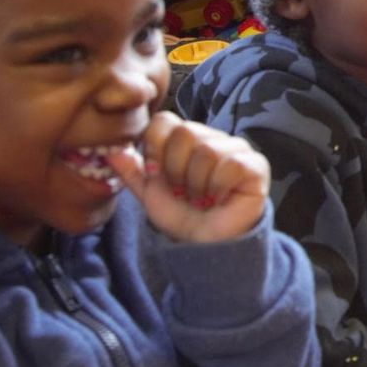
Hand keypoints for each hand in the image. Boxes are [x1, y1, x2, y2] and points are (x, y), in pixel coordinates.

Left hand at [111, 112, 268, 244]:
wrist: (207, 245)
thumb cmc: (183, 216)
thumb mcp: (149, 194)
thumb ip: (132, 171)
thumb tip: (111, 151)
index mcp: (187, 138)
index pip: (165, 120)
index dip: (155, 147)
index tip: (157, 174)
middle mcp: (213, 137)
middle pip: (185, 133)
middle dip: (175, 171)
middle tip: (182, 192)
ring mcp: (237, 149)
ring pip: (206, 150)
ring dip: (196, 184)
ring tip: (200, 199)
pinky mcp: (255, 165)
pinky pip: (231, 164)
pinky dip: (217, 188)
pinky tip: (218, 199)